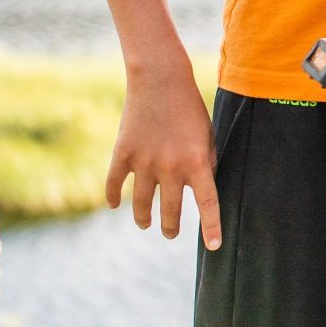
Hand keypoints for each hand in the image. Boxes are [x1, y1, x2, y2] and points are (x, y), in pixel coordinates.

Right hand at [104, 64, 219, 249]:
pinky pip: (114, 184)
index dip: (211, 227)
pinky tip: (114, 205)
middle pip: (171, 210)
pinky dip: (112, 197)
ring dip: (145, 218)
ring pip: (142, 204)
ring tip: (147, 224)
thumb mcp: (207, 135)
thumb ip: (205, 162)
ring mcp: (144, 162)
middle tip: (171, 233)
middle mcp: (171, 167)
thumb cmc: (189, 107)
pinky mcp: (122, 153)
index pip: (207, 203)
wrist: (160, 79)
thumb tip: (201, 188)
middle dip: (171, 227)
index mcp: (197, 162)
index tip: (213, 246)